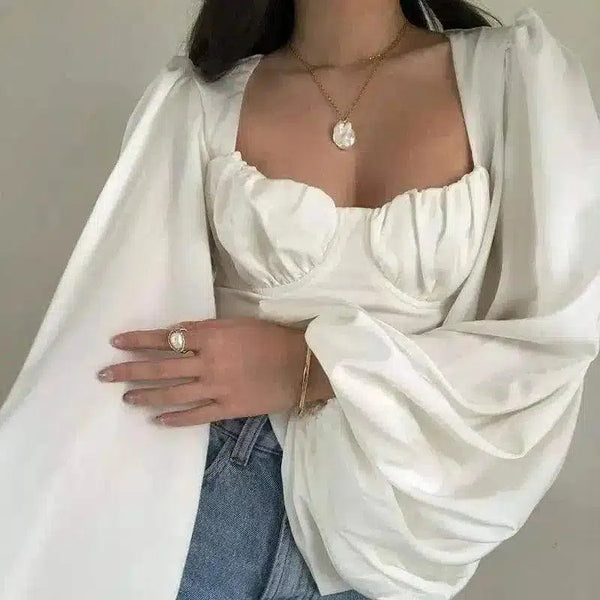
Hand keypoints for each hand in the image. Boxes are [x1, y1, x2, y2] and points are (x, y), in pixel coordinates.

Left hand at [97, 317, 331, 426]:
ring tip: (125, 398)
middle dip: (130, 370)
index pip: (166, 339)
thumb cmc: (271, 338)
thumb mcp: (237, 324)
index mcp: (211, 337)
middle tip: (105, 374)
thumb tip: (177, 335)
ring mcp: (217, 388)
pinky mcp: (227, 408)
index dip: (139, 340)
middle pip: (161, 367)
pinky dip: (175, 418)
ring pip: (172, 393)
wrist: (301, 364)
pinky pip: (195, 416)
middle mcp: (208, 362)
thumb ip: (206, 330)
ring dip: (146, 395)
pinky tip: (157, 420)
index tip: (117, 343)